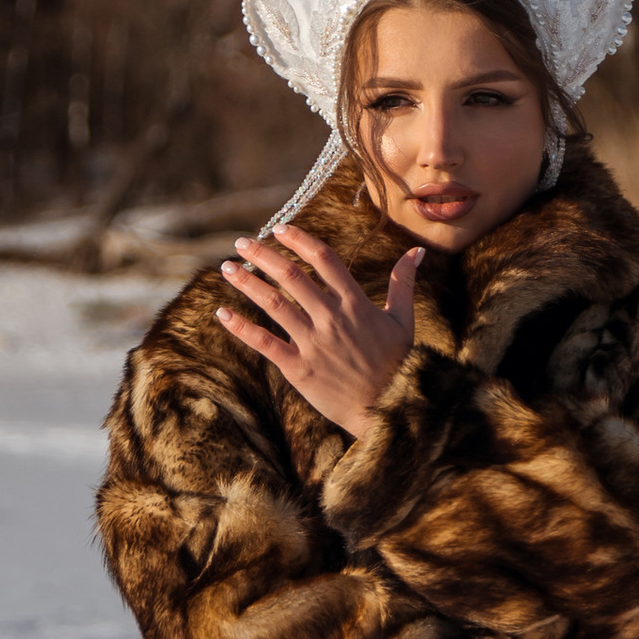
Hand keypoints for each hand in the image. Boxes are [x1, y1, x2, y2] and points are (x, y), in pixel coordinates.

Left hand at [216, 222, 423, 432]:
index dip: (299, 240)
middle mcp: (332, 318)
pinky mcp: (300, 369)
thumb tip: (416, 252)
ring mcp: (314, 343)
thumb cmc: (398, 364)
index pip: (324, 260)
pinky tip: (222, 313)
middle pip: (292, 277)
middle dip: (263, 256)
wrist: (390, 409)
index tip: (279, 229)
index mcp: (355, 303)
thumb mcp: (404, 320)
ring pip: (274, 304)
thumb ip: (404, 282)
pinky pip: (265, 343)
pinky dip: (241, 327)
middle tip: (241, 242)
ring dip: (247, 283)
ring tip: (227, 268)